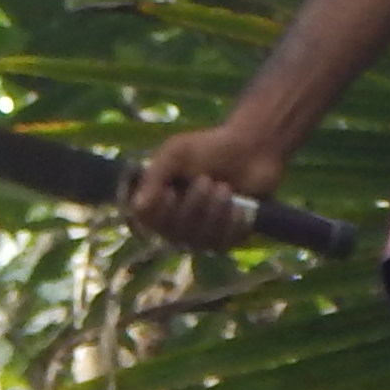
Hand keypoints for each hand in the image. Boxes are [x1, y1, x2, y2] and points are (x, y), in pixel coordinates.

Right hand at [123, 116, 290, 249]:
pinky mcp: (225, 239)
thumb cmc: (211, 148)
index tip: (170, 193)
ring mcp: (200, 233)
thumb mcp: (177, 152)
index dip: (158, 211)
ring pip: (198, 239)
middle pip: (173, 231)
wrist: (253, 150)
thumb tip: (137, 207)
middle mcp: (174, 221)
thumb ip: (156, 175)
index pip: (145, 219)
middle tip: (207, 180)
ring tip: (225, 188)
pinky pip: (221, 242)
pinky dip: (231, 221)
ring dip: (214, 211)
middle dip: (193, 205)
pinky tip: (238, 205)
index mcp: (158, 198)